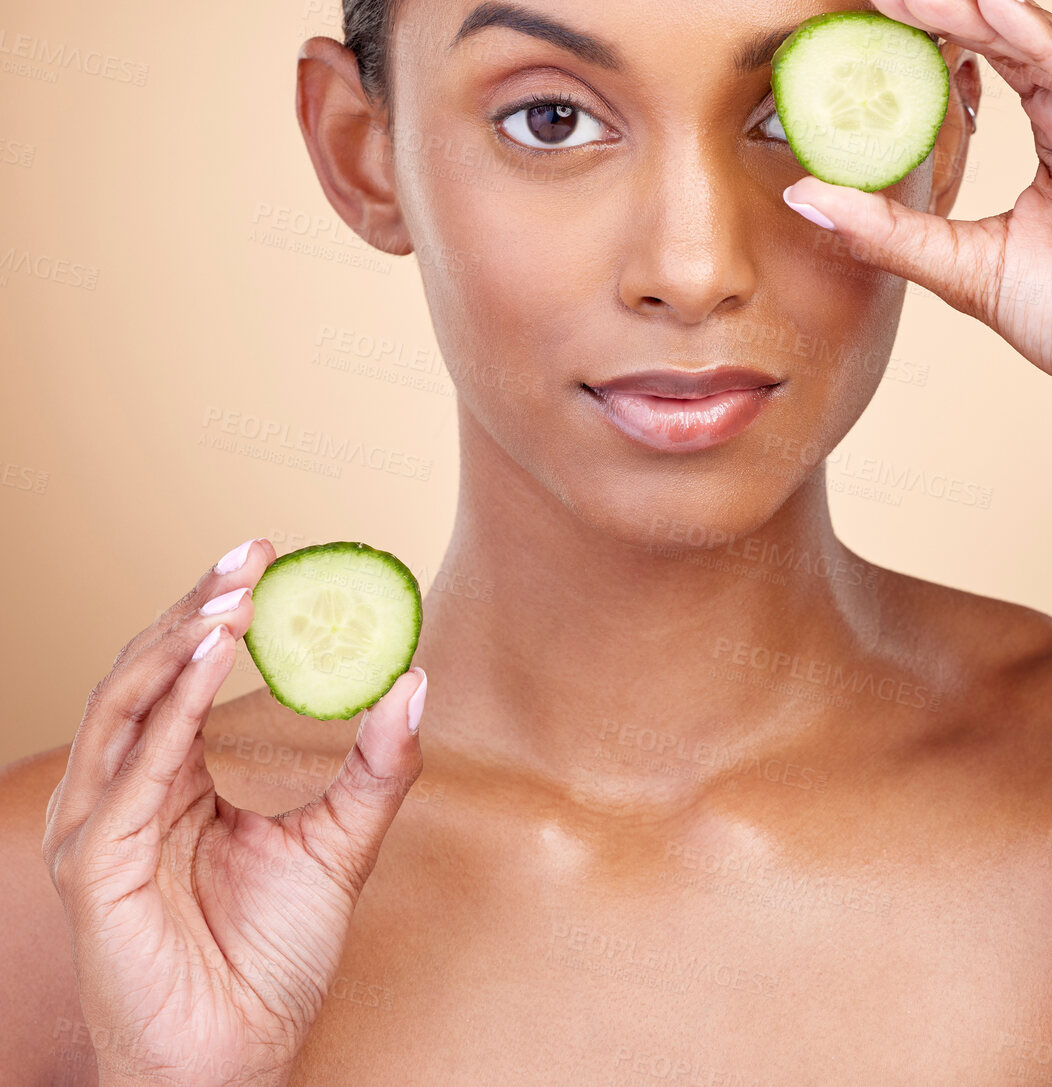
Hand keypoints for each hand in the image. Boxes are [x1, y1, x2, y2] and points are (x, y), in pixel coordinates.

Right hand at [42, 539, 427, 1086]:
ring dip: (178, 638)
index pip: (180, 673)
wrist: (245, 1057)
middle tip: (254, 554)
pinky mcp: (97, 867)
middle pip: (148, 671)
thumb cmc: (274, 959)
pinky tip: (211, 654)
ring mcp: (103, 827)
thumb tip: (416, 682)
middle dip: (197, 604)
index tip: (269, 556)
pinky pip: (134, 768)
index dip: (217, 610)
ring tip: (236, 593)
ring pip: (126, 703)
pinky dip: (171, 702)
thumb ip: (377, 767)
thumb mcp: (340, 842)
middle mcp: (126, 793)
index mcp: (171, 781)